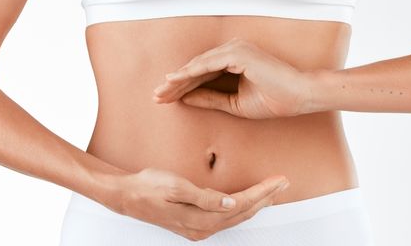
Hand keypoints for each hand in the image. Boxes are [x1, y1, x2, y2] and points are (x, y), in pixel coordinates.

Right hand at [104, 167, 289, 241]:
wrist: (127, 196)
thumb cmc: (149, 187)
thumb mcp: (175, 187)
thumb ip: (205, 197)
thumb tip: (231, 203)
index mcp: (201, 218)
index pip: (241, 204)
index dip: (262, 192)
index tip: (278, 180)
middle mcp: (203, 228)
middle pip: (243, 213)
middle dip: (266, 198)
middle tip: (283, 183)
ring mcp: (199, 229)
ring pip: (236, 217)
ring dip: (256, 204)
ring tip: (273, 192)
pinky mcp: (195, 225)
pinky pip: (226, 218)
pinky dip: (241, 208)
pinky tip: (247, 201)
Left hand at [152, 38, 319, 118]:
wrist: (298, 96)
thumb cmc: (273, 99)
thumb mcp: (234, 103)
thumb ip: (210, 99)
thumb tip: (185, 99)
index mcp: (234, 61)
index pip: (202, 74)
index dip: (183, 87)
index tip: (166, 99)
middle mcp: (233, 51)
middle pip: (196, 68)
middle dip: (175, 84)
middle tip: (157, 96)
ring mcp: (235, 49)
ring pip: (199, 65)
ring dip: (179, 79)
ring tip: (161, 92)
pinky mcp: (238, 53)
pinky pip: (208, 64)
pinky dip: (191, 73)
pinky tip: (176, 82)